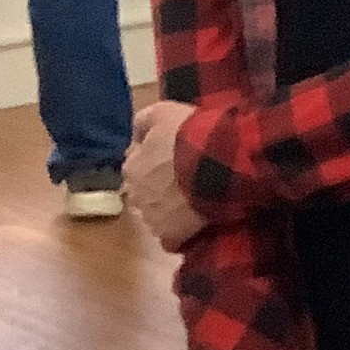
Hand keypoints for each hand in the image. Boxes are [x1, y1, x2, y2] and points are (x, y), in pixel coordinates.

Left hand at [129, 99, 205, 250]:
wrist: (218, 164)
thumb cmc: (189, 136)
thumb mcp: (163, 111)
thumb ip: (143, 121)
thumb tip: (136, 134)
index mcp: (131, 168)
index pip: (136, 166)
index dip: (155, 161)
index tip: (173, 157)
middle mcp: (135, 195)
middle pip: (145, 191)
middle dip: (159, 186)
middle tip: (183, 178)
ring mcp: (152, 219)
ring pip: (156, 214)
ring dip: (168, 209)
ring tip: (192, 200)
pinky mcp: (172, 236)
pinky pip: (171, 237)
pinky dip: (179, 231)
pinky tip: (193, 221)